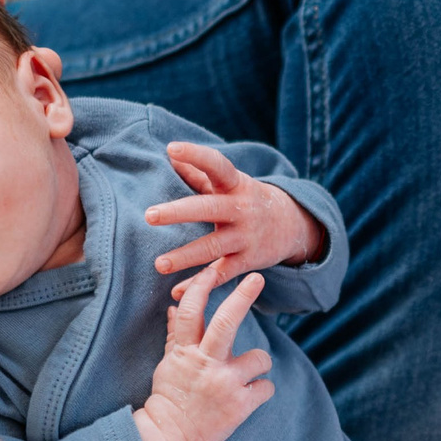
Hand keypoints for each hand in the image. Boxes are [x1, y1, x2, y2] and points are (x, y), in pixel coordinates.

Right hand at [133, 260, 274, 440]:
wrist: (170, 437)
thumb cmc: (170, 398)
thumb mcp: (169, 364)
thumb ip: (176, 335)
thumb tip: (175, 307)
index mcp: (186, 352)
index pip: (192, 310)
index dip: (202, 285)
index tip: (214, 268)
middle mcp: (206, 364)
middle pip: (227, 322)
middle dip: (243, 296)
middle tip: (257, 278)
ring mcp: (225, 384)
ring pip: (260, 357)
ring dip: (258, 365)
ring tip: (244, 378)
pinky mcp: (241, 405)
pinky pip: (266, 387)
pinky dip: (260, 390)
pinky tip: (247, 397)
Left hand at [147, 141, 327, 292]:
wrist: (291, 225)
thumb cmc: (247, 199)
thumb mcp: (231, 182)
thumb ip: (200, 171)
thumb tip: (170, 155)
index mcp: (236, 185)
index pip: (217, 166)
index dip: (196, 156)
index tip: (171, 149)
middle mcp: (242, 210)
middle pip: (209, 209)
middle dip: (179, 212)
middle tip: (149, 215)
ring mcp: (245, 238)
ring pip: (213, 247)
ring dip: (185, 257)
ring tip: (159, 264)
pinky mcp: (246, 262)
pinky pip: (221, 275)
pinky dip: (199, 284)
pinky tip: (177, 291)